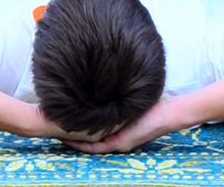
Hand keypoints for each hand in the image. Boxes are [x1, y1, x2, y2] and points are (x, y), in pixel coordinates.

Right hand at [63, 95, 185, 153]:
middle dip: (72, 133)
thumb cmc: (154, 102)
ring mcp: (117, 142)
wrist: (169, 112)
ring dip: (73, 140)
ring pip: (89, 144)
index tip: (65, 116)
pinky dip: (83, 144)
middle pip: (88, 138)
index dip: (79, 124)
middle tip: (54, 127)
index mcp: (117, 127)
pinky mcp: (119, 143)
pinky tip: (69, 139)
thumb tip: (109, 75)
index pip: (94, 128)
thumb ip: (119, 89)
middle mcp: (115, 137)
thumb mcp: (131, 94)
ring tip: (56, 134)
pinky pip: (97, 147)